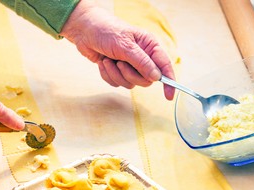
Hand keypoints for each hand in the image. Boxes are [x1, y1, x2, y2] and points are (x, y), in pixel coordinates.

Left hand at [61, 0, 175, 99]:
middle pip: (146, 80)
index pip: (164, 66)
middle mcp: (142, 56)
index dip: (169, 81)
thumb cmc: (106, 31)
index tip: (169, 96)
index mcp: (149, 46)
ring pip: (130, 83)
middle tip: (120, 64)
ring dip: (116, 74)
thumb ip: (142, 62)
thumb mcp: (125, 46)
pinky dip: (108, 75)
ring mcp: (129, 65)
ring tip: (109, 60)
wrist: (84, 31)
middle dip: (130, 75)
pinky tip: (103, 62)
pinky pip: (117, 83)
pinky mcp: (117, 71)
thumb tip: (156, 77)